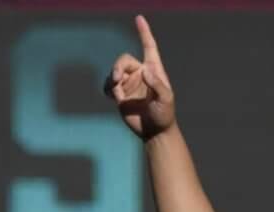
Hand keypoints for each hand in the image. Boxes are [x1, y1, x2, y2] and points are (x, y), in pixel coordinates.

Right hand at [104, 15, 175, 139]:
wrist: (155, 132)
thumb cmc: (164, 115)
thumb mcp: (165, 99)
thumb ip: (157, 84)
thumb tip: (144, 71)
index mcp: (153, 70)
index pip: (148, 46)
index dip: (144, 32)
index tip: (139, 18)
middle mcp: (140, 73)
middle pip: (124, 60)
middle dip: (118, 67)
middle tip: (116, 78)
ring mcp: (130, 84)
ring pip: (115, 71)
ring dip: (112, 77)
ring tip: (114, 87)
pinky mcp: (121, 96)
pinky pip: (109, 85)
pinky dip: (107, 87)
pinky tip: (111, 93)